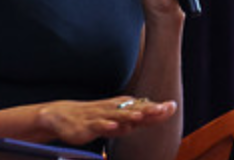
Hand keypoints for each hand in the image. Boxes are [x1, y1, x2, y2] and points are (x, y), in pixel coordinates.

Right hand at [36, 96, 176, 144]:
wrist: (61, 116)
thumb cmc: (91, 117)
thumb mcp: (113, 119)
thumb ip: (131, 120)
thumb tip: (149, 118)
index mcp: (119, 108)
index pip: (141, 108)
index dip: (156, 108)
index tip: (172, 106)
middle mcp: (111, 110)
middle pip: (133, 110)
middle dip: (148, 110)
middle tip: (164, 108)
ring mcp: (99, 117)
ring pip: (116, 116)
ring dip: (129, 116)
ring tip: (142, 116)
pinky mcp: (86, 126)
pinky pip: (97, 126)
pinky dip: (106, 125)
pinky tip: (114, 126)